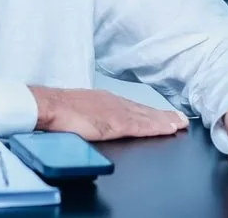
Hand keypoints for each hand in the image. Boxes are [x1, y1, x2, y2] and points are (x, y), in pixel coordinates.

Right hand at [30, 86, 188, 140]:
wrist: (47, 105)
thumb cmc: (56, 108)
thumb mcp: (76, 108)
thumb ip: (89, 113)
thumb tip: (91, 120)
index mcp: (102, 100)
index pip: (130, 107)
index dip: (148, 112)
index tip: (162, 116)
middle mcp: (112, 102)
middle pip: (142, 110)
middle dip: (162, 115)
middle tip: (181, 118)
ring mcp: (114, 112)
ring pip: (145, 117)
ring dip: (164, 120)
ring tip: (180, 123)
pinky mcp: (114, 123)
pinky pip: (141, 125)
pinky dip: (156, 126)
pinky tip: (168, 128)